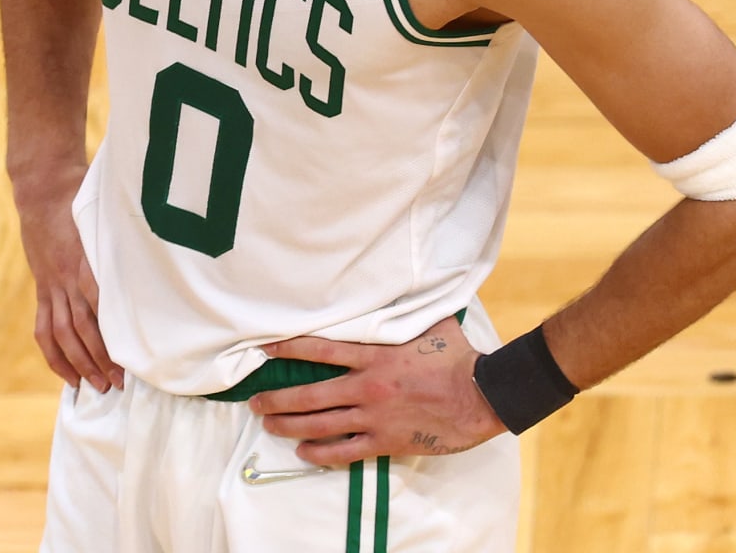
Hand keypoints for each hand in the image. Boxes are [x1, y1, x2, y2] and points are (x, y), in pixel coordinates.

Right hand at [15, 185, 122, 392]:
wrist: (44, 188)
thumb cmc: (85, 201)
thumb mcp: (109, 219)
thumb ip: (126, 244)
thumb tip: (159, 262)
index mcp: (88, 261)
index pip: (102, 304)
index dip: (114, 332)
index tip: (133, 355)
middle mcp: (69, 278)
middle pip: (83, 326)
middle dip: (99, 358)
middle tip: (119, 384)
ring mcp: (53, 285)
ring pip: (63, 333)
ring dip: (79, 363)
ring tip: (96, 387)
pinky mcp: (43, 289)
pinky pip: (44, 329)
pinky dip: (54, 355)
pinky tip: (67, 376)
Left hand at [249, 315, 505, 465]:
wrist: (481, 395)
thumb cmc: (457, 356)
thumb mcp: (429, 322)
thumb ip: (405, 309)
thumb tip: (398, 283)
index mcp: (374, 355)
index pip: (321, 349)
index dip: (289, 348)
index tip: (265, 349)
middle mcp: (367, 387)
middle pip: (310, 394)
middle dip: (278, 399)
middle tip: (254, 402)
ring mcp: (374, 417)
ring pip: (320, 425)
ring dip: (290, 427)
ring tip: (269, 426)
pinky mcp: (386, 441)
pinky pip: (345, 451)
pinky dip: (321, 453)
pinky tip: (304, 452)